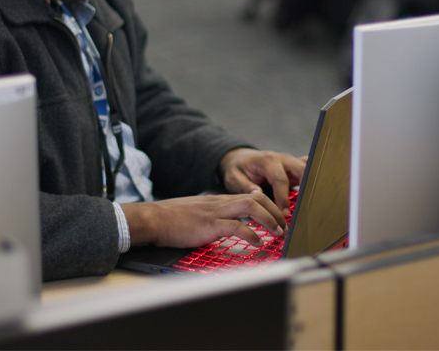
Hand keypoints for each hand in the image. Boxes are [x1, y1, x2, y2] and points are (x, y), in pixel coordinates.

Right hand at [121, 192, 286, 248]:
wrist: (154, 218)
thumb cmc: (173, 219)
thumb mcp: (199, 213)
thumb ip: (215, 216)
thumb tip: (229, 226)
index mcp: (219, 200)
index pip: (251, 195)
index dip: (268, 204)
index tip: (278, 216)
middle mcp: (221, 202)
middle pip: (257, 197)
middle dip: (275, 210)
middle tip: (284, 224)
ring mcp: (216, 212)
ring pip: (251, 206)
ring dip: (269, 219)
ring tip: (278, 232)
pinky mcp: (210, 225)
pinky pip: (237, 226)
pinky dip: (251, 234)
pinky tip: (258, 243)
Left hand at [218, 148, 306, 216]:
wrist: (240, 159)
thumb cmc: (237, 169)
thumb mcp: (233, 177)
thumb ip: (244, 186)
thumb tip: (258, 194)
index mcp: (267, 161)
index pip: (280, 179)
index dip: (283, 197)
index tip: (285, 214)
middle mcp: (282, 159)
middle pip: (301, 169)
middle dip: (304, 189)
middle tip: (302, 209)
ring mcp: (290, 162)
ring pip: (308, 168)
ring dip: (311, 183)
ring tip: (312, 203)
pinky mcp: (294, 167)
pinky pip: (308, 169)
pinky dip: (312, 179)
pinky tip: (314, 194)